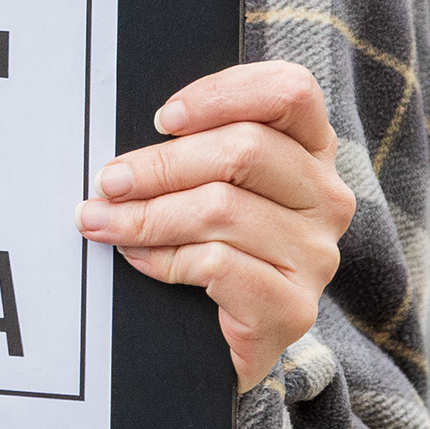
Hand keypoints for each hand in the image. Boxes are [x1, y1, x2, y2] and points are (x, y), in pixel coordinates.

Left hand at [76, 59, 356, 393]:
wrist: (229, 336)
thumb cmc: (212, 241)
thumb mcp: (209, 181)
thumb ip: (191, 147)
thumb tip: (127, 152)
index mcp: (312, 149)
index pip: (289, 92)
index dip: (223, 94)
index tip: (164, 119)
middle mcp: (326, 198)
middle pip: (245, 151)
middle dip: (160, 165)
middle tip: (108, 182)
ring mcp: (316, 255)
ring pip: (222, 209)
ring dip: (148, 215)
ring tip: (103, 222)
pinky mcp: (294, 307)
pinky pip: (219, 265)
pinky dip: (165, 258)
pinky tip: (140, 259)